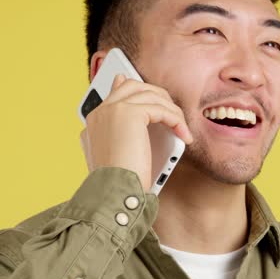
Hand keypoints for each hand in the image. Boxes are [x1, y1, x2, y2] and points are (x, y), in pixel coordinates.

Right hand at [79, 74, 194, 186]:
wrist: (114, 192)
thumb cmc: (120, 183)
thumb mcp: (121, 155)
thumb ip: (126, 133)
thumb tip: (141, 122)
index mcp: (95, 120)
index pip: (117, 91)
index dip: (140, 91)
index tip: (156, 97)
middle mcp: (101, 111)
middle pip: (134, 86)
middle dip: (158, 96)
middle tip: (174, 115)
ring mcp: (112, 109)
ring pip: (151, 95)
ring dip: (171, 111)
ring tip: (182, 130)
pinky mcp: (128, 113)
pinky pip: (161, 109)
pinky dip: (176, 120)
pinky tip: (184, 135)